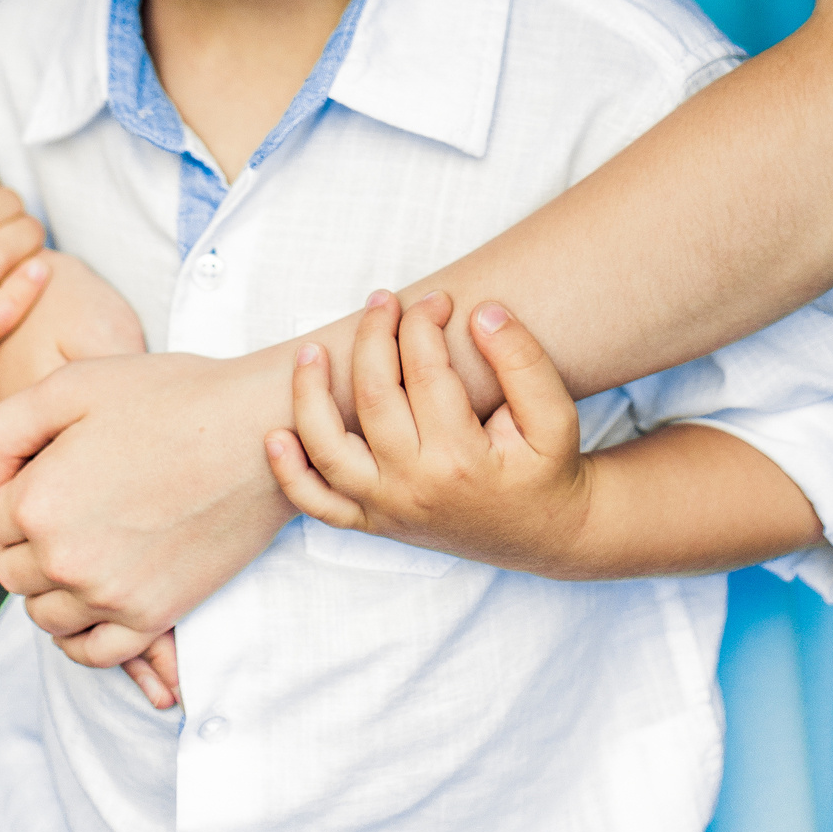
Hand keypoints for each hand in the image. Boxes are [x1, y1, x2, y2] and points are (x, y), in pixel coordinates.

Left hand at [0, 256, 181, 712]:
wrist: (256, 429)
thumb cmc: (170, 396)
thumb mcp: (75, 383)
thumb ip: (7, 424)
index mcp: (37, 502)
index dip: (14, 487)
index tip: (51, 465)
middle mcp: (64, 560)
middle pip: (11, 569)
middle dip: (26, 538)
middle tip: (69, 502)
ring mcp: (109, 596)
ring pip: (44, 613)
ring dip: (49, 584)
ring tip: (82, 544)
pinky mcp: (151, 617)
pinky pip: (91, 653)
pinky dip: (79, 635)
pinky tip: (89, 602)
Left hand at [266, 292, 593, 573]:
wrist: (545, 534)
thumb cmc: (547, 468)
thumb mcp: (556, 415)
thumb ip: (524, 360)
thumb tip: (483, 312)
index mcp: (461, 460)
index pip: (426, 371)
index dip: (426, 322)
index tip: (439, 298)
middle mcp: (414, 489)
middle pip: (374, 397)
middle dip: (375, 335)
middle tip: (385, 300)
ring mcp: (387, 509)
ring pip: (328, 450)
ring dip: (310, 396)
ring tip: (312, 351)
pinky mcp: (374, 522)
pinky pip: (318, 504)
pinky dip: (291, 473)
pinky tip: (276, 435)